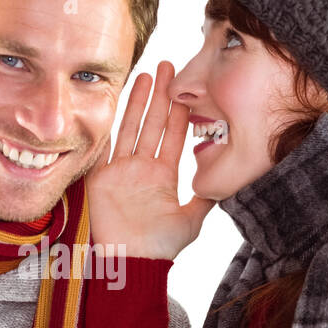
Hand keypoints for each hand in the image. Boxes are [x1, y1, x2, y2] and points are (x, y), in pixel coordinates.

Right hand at [85, 60, 215, 260]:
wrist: (132, 261)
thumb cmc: (161, 246)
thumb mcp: (192, 220)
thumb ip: (206, 198)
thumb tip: (226, 182)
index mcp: (164, 175)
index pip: (173, 135)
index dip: (179, 111)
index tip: (185, 87)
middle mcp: (143, 168)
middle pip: (152, 124)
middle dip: (160, 95)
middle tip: (167, 66)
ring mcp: (121, 171)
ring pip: (131, 128)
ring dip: (137, 102)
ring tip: (145, 75)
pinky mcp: (101, 177)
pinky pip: (105, 147)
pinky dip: (108, 126)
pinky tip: (113, 103)